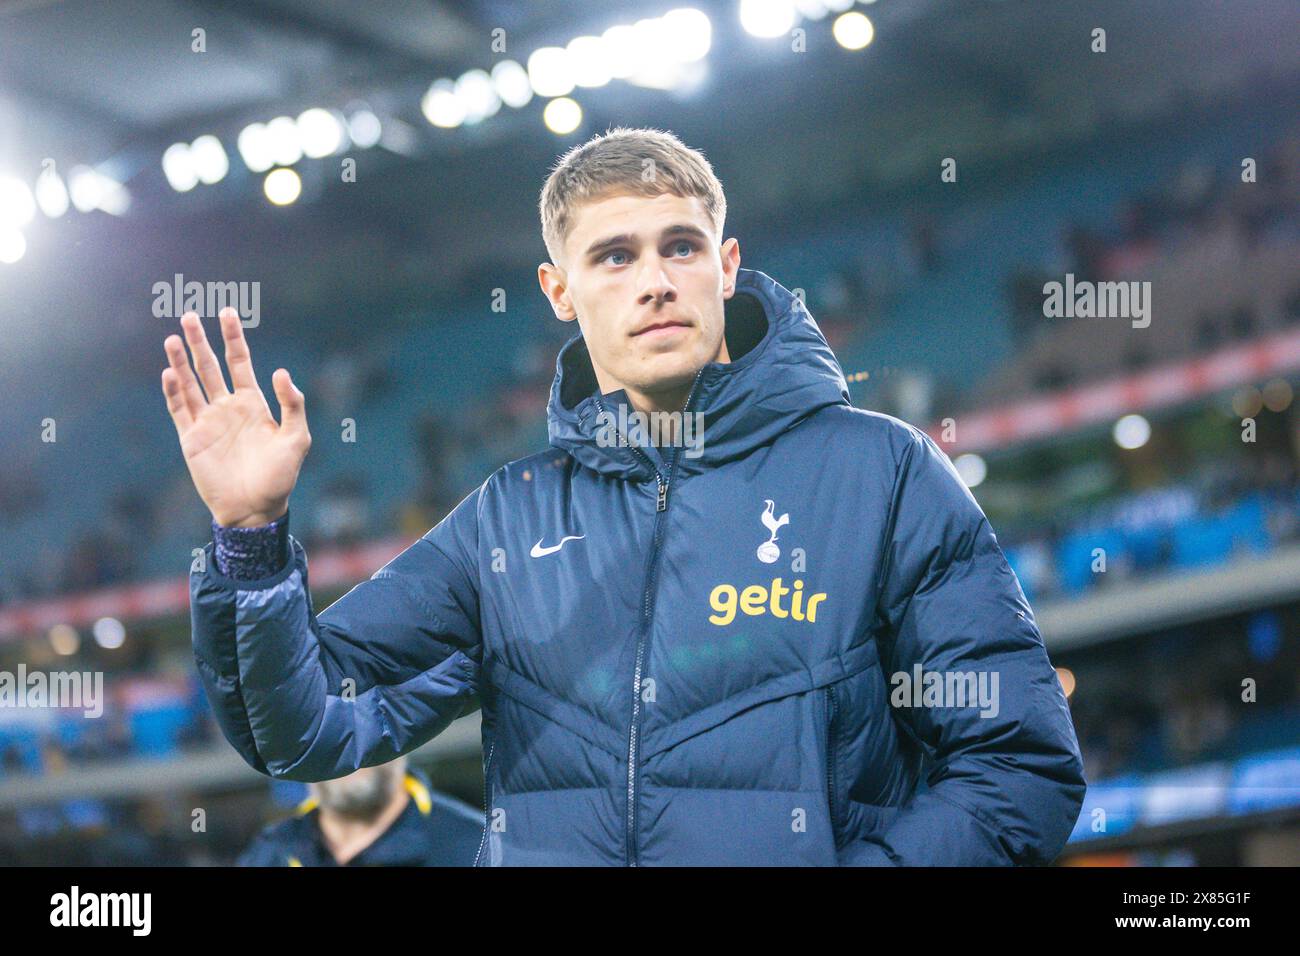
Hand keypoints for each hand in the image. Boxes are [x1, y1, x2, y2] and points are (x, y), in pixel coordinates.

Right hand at [161, 307, 310, 527]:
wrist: (255, 509)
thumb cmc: (280, 476)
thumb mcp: (297, 438)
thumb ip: (293, 404)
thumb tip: (281, 372)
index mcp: (253, 404)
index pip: (239, 362)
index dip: (233, 337)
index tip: (228, 312)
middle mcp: (227, 408)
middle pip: (209, 366)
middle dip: (199, 341)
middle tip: (189, 314)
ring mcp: (208, 422)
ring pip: (190, 384)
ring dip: (181, 361)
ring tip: (172, 337)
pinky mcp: (192, 439)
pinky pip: (179, 410)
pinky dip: (174, 391)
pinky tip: (170, 372)